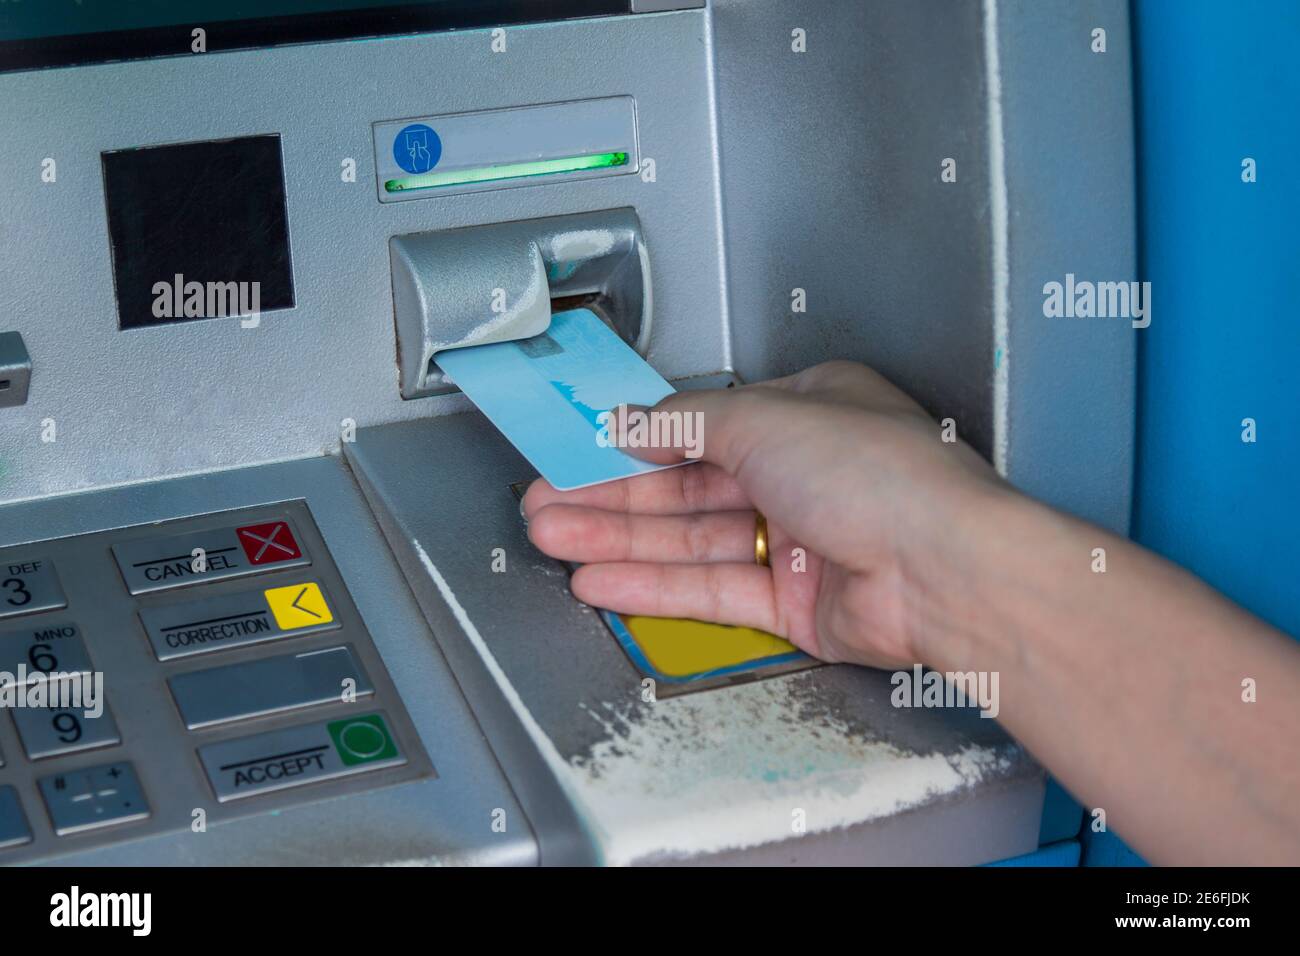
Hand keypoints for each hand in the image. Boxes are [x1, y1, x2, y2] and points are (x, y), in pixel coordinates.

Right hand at [522, 361, 1011, 667]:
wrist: (943, 571)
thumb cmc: (883, 476)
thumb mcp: (764, 417)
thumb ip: (685, 421)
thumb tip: (632, 421)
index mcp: (808, 413)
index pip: (704, 425)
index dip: (638, 439)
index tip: (580, 449)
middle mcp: (804, 475)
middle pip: (688, 485)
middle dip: (612, 494)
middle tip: (547, 501)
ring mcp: (799, 542)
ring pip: (690, 539)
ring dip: (619, 538)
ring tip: (554, 539)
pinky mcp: (794, 605)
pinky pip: (710, 590)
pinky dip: (653, 584)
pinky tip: (603, 580)